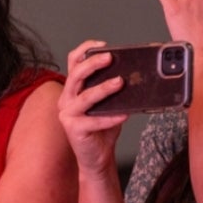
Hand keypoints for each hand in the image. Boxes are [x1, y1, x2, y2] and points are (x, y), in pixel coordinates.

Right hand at [58, 41, 129, 174]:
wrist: (97, 156)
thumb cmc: (103, 128)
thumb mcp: (109, 103)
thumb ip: (114, 89)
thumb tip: (136, 73)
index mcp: (73, 89)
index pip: (72, 62)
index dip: (84, 50)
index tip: (102, 45)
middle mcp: (66, 99)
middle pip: (76, 75)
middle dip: (93, 63)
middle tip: (110, 58)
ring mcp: (67, 114)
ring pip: (84, 96)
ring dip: (103, 88)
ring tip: (120, 82)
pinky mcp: (73, 129)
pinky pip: (94, 121)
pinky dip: (110, 117)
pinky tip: (124, 115)